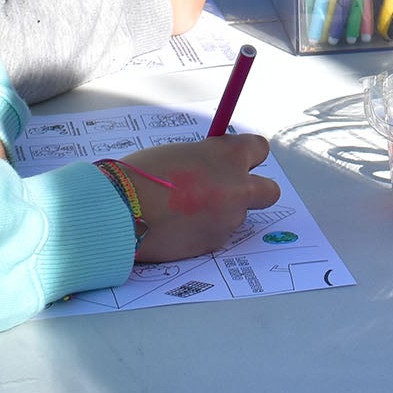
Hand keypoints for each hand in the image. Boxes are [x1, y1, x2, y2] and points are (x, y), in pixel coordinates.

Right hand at [119, 134, 282, 262]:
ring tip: (185, 210)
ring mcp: (229, 218)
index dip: (248, 156)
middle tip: (230, 191)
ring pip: (236, 215)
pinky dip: (203, 231)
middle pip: (269, 191)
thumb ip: (206, 160)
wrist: (123, 210)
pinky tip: (178, 227)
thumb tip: (213, 169)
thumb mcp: (181, 153)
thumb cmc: (143, 174)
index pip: (259, 149)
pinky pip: (217, 234)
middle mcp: (238, 186)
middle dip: (254, 191)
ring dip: (220, 213)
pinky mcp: (214, 243)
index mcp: (229, 155)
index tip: (236, 160)